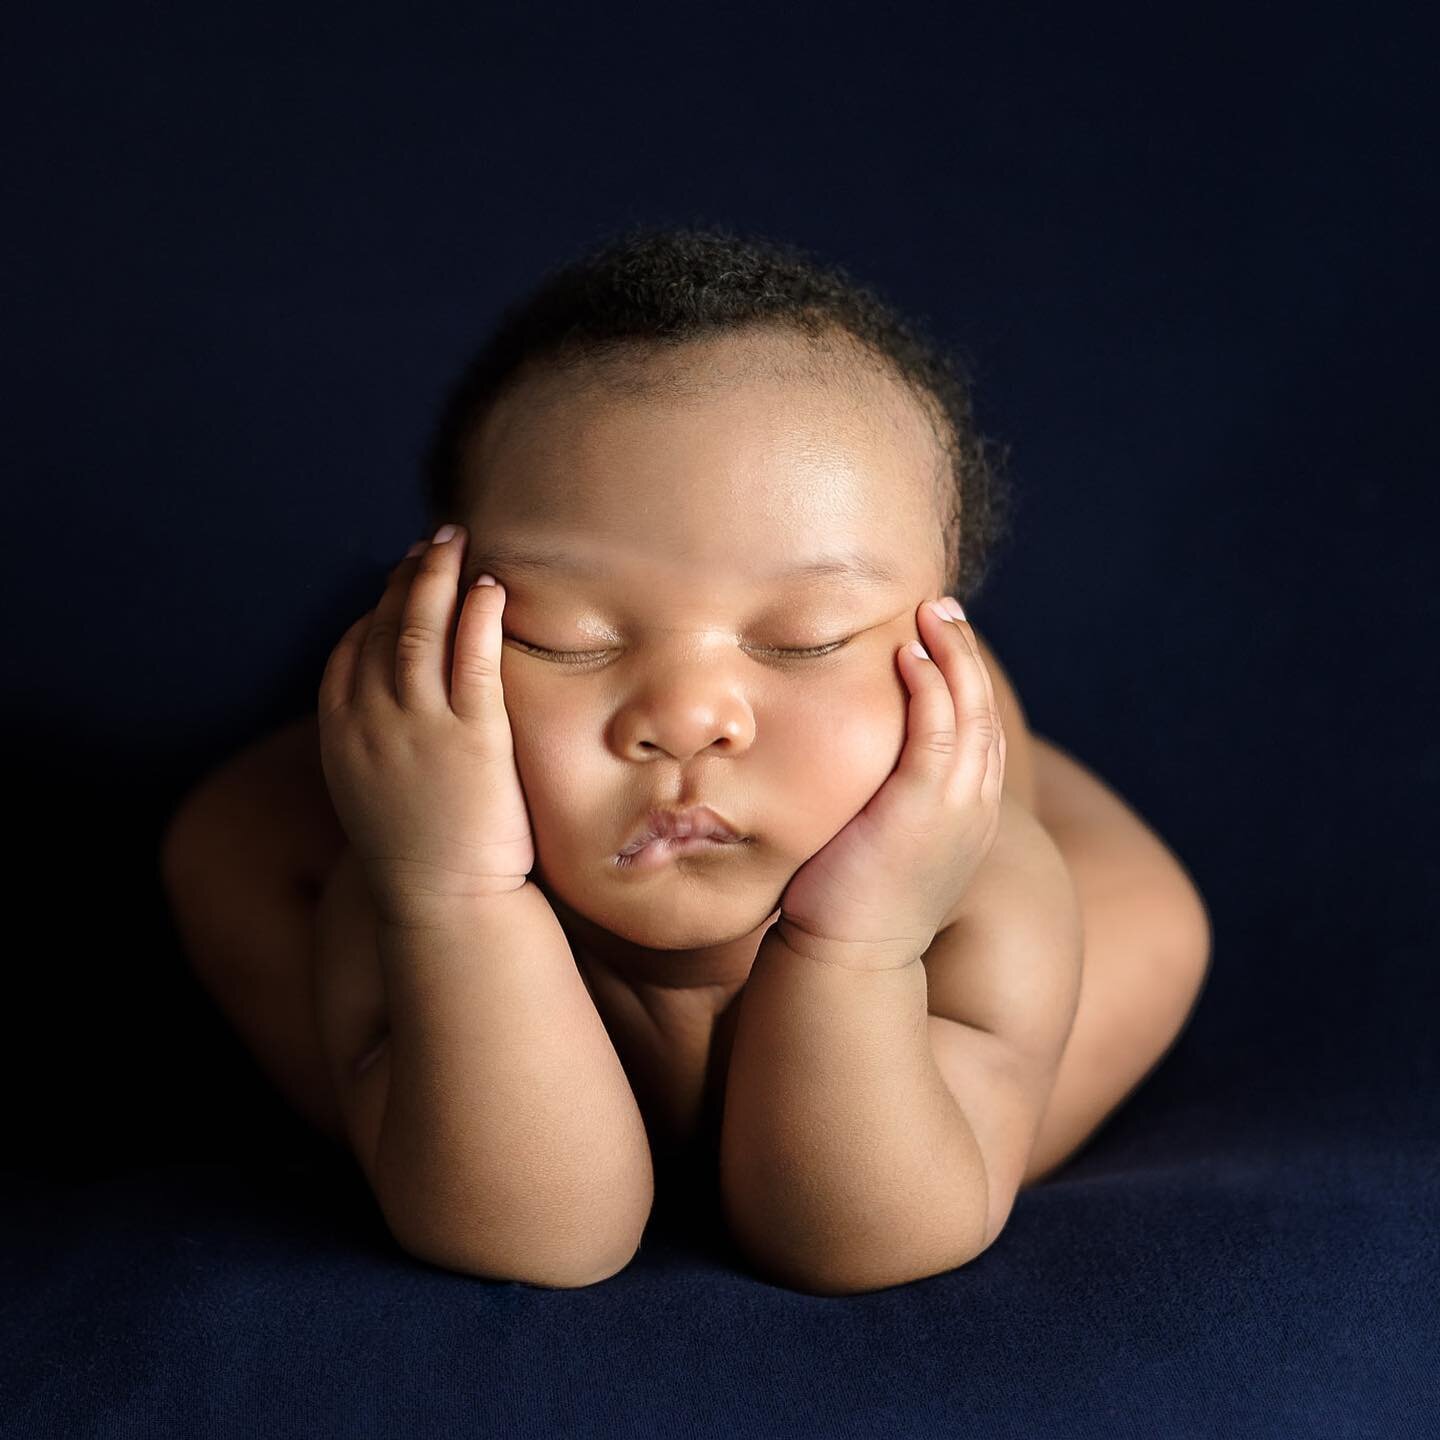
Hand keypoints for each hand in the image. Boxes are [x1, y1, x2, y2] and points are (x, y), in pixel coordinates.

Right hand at [316, 524, 535, 926]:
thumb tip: (392, 713)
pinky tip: (489, 589)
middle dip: (407, 577)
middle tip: (435, 542)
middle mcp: (369, 723)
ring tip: (458, 545)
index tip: (399, 580)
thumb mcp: (374, 792)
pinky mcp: (472, 739)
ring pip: (419, 632)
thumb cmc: (421, 854)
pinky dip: (476, 617)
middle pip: (382, 628)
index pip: (348, 651)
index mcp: (340, 735)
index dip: (374, 607)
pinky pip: (471, 661)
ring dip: (438, 578)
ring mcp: (418, 728)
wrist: (444, 904)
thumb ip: (374, 743)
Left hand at [774, 596, 1006, 967]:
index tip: (941, 641)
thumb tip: (850, 783)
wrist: (850, 961)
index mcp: (967, 817)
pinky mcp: (923, 807)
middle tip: (943, 609)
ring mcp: (955, 807)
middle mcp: (974, 808)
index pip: (977, 733)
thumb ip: (880, 809)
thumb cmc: (849, 909)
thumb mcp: (879, 848)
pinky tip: (908, 654)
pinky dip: (929, 687)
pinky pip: (936, 731)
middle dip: (965, 656)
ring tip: (930, 614)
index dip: (964, 682)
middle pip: (983, 712)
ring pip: (968, 712)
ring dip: (951, 656)